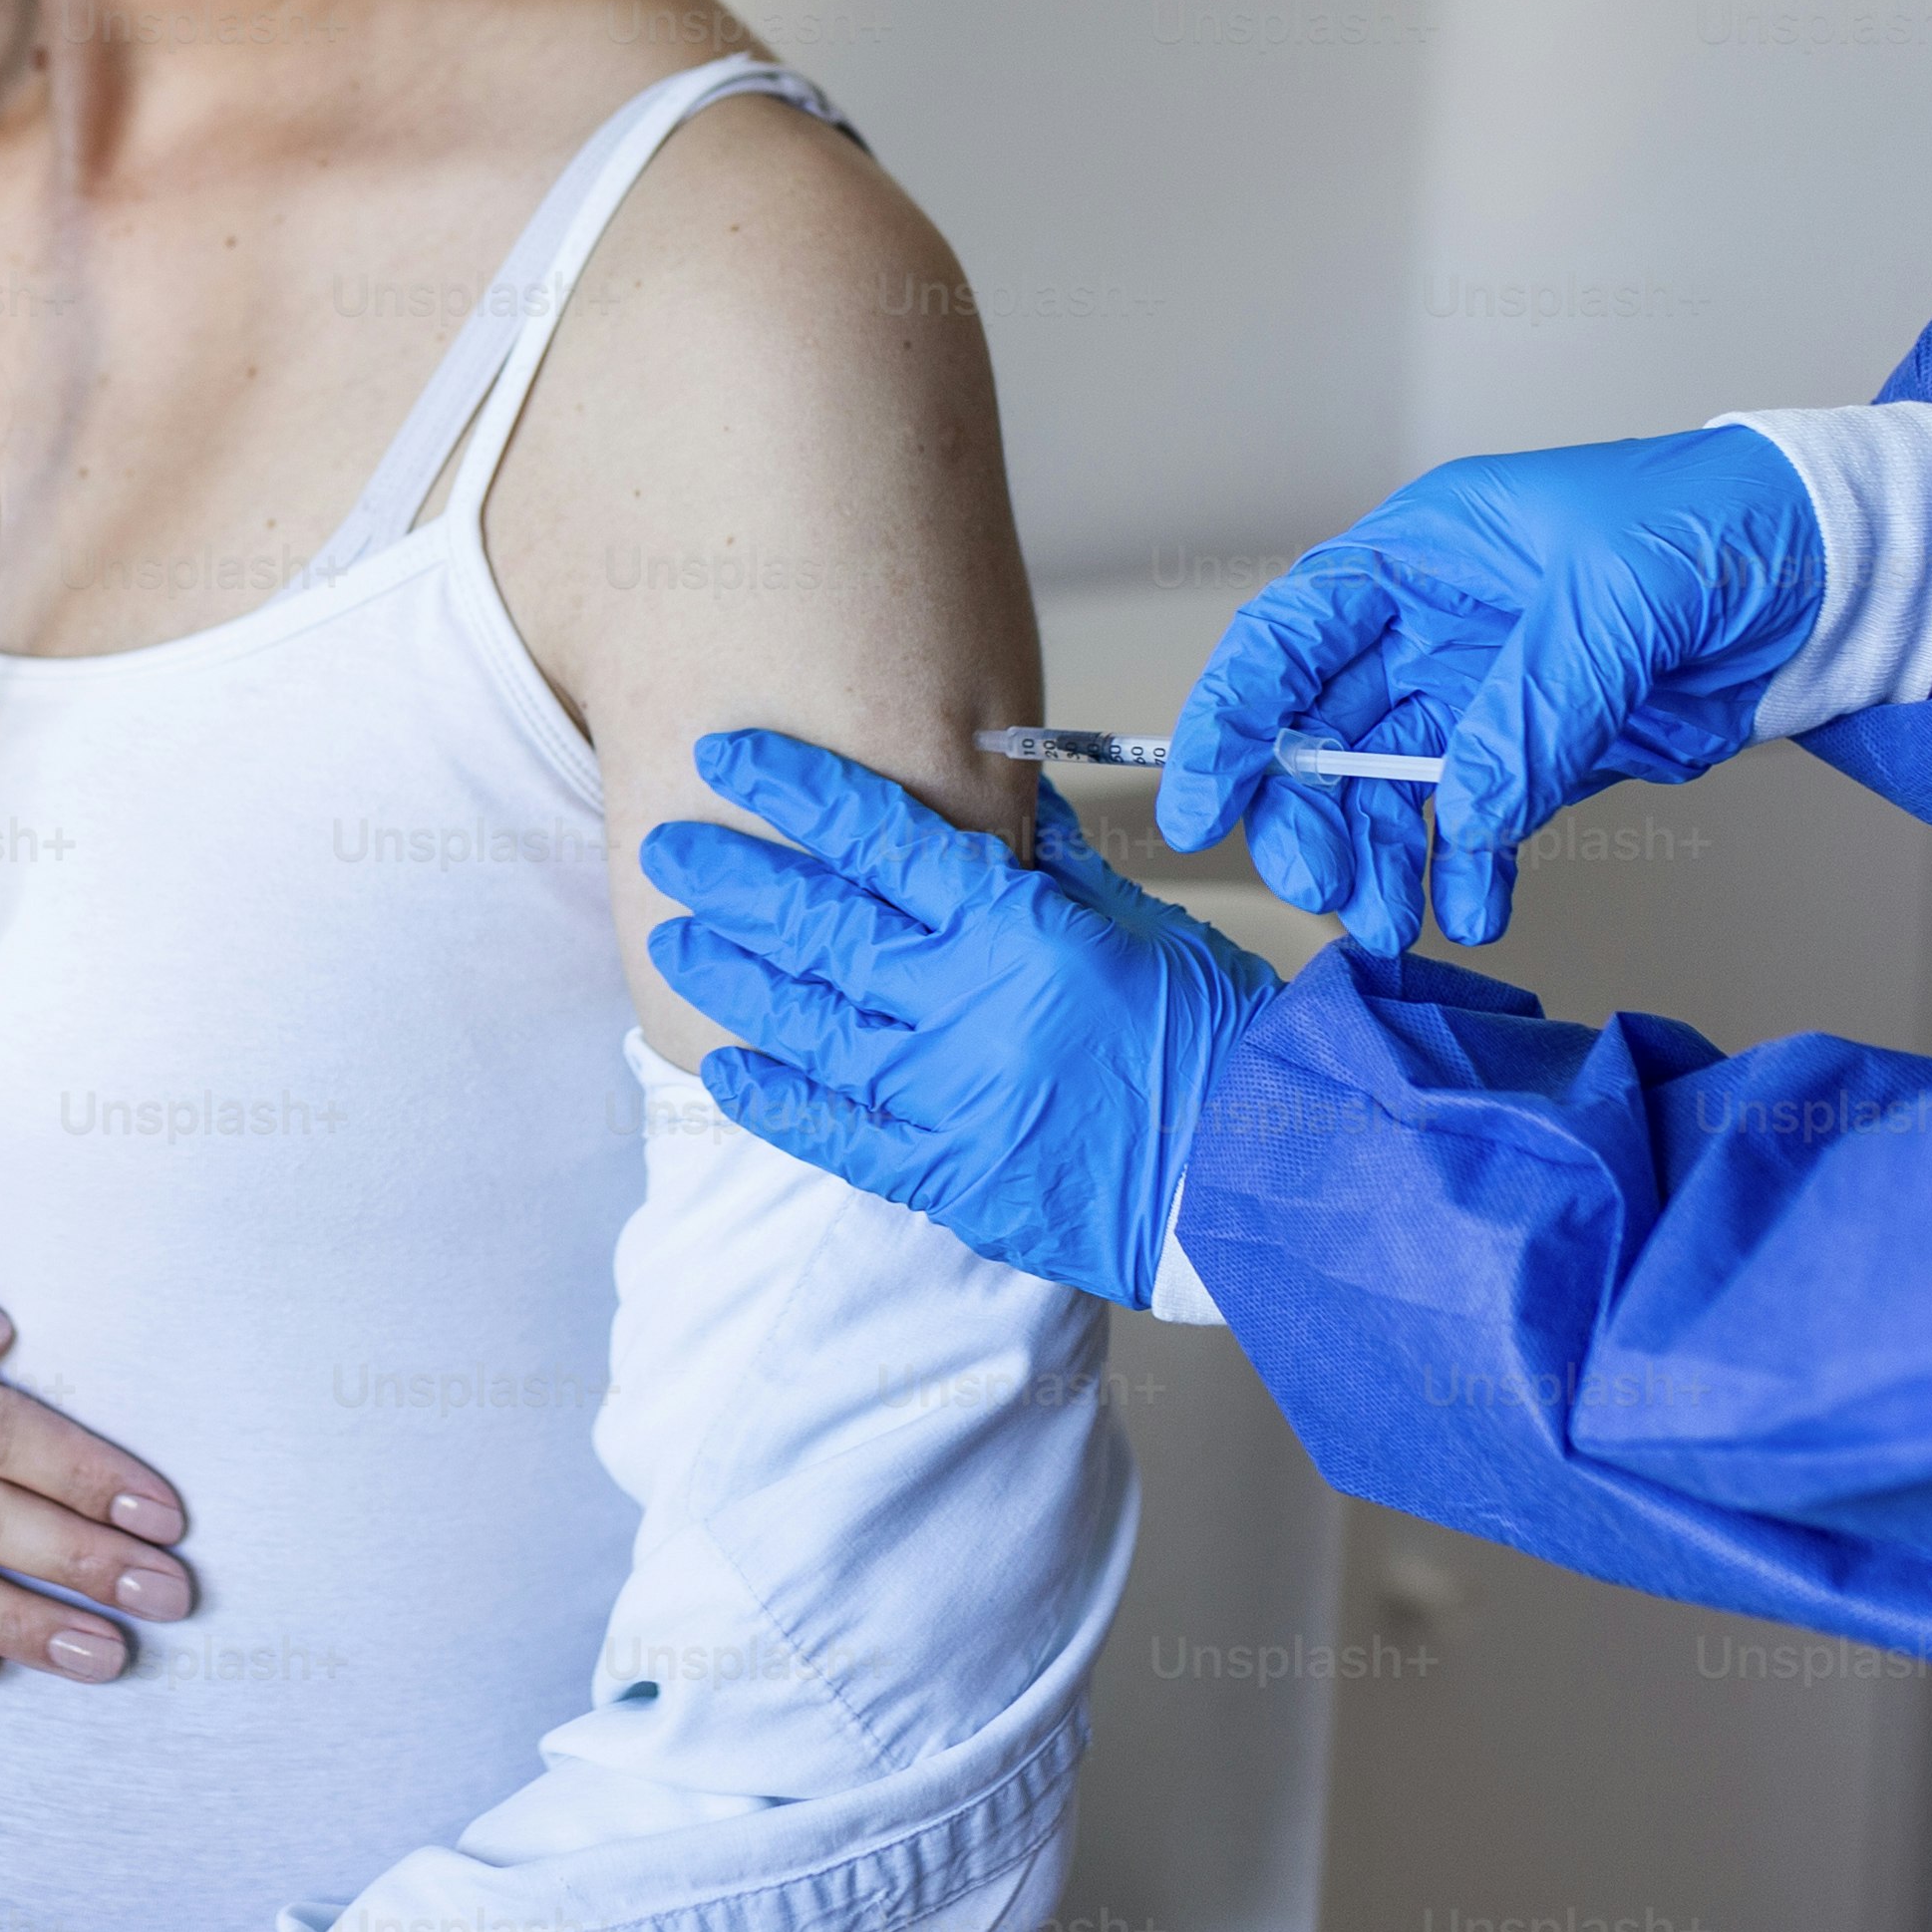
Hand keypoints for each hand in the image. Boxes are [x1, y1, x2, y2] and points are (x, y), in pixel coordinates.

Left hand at [644, 729, 1279, 1302]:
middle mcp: (965, 1009)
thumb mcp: (1140, 925)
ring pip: (806, 1024)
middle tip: (668, 846)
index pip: (880, 840)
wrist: (1263, 1169)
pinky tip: (726, 1066)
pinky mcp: (945, 1176)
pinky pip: (834, 1134)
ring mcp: (946, 1098)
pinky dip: (774, 1100)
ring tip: (673, 939)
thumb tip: (996, 803)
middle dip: (733, 881)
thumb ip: (1053, 869)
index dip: (796, 791)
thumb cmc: (1217, 1037)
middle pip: (819, 927)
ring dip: (732, 979)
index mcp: (1017, 931)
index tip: (731, 756)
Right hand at [1158, 428, 1825, 948]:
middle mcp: (1432, 627)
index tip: (1205, 805)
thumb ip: (1531, 708)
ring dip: (1380, 860)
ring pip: (1389, 792)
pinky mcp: (1542, 754)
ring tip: (1395, 924)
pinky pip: (1475, 826)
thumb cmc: (1722, 528)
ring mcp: (1483, 694)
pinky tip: (1476, 910)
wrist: (1838, 574)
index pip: (1289, 636)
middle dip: (1310, 815)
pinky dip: (1467, 874)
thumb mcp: (1618, 598)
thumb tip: (1460, 813)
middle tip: (1330, 888)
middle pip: (1323, 732)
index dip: (1232, 718)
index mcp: (1421, 555)